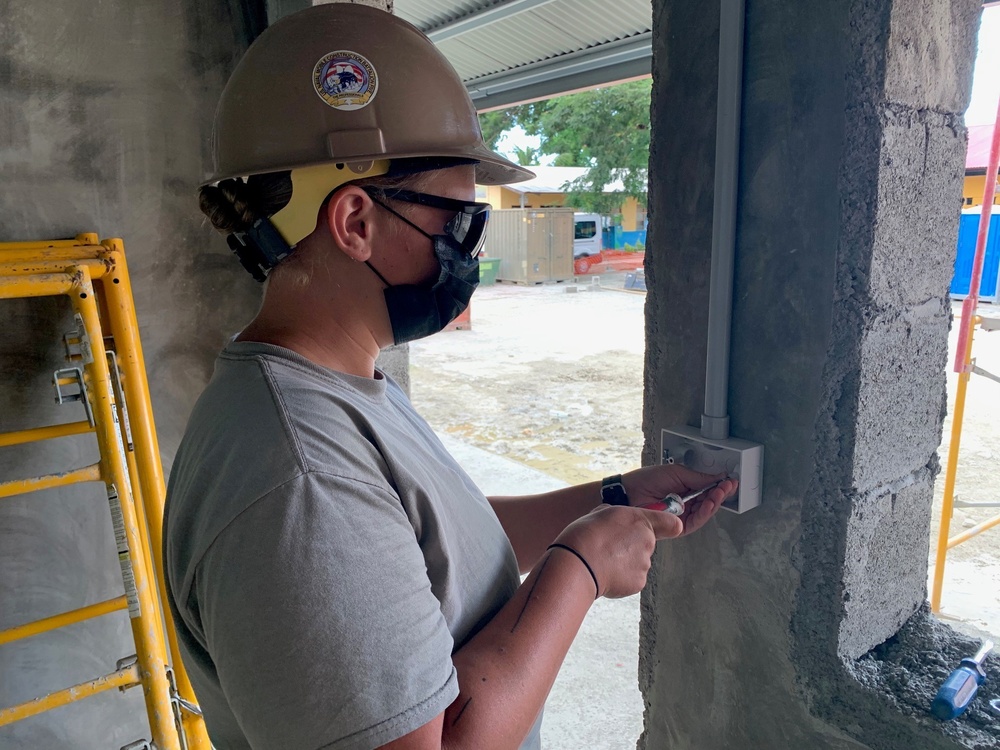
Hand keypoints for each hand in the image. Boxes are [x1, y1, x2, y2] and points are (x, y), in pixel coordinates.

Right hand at [551, 504, 682, 598]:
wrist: (579, 563)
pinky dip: (620, 578)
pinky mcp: (638, 583)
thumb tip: (614, 524)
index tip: (667, 529)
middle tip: (609, 548)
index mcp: (639, 521)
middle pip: (645, 544)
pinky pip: (631, 579)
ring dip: (624, 564)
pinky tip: (605, 573)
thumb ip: (616, 518)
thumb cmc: (585, 535)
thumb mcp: (599, 514)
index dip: (667, 526)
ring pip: (637, 563)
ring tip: (602, 561)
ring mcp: (644, 564)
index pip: (670, 523)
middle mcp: (647, 541)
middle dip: (631, 547)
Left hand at [622, 465, 737, 535]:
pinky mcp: (677, 527)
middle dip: (720, 494)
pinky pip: (695, 522)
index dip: (719, 486)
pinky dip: (704, 513)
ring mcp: (681, 516)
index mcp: (685, 489)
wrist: (628, 493)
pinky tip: (710, 504)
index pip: (707, 490)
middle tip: (728, 486)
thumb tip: (718, 477)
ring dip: (714, 503)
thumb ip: (698, 478)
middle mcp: (685, 504)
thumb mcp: (676, 473)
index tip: (729, 480)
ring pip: (704, 512)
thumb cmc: (645, 481)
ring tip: (720, 493)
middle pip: (708, 502)